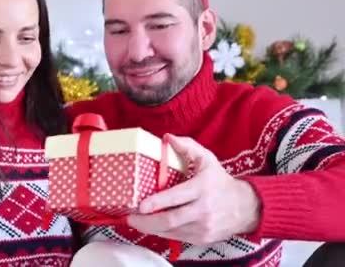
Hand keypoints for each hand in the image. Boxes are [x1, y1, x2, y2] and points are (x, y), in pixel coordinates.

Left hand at [126, 134, 260, 245]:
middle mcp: (203, 210)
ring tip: (137, 221)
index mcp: (202, 188)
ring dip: (151, 228)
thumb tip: (167, 137)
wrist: (245, 207)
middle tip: (131, 217)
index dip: (156, 202)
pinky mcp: (202, 239)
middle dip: (146, 221)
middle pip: (170, 220)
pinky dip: (162, 232)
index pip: (176, 197)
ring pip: (171, 232)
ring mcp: (203, 227)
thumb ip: (187, 147)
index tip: (140, 205)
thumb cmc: (220, 181)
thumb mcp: (207, 159)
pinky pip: (177, 238)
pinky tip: (153, 226)